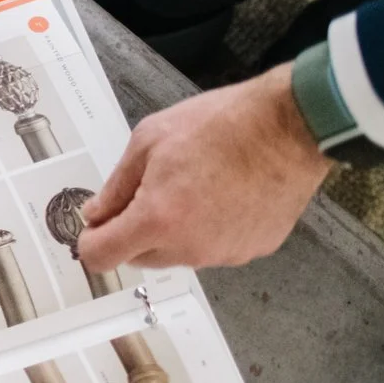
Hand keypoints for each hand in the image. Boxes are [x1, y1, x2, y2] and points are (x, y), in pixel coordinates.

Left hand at [77, 68, 330, 271]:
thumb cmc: (220, 125)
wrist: (290, 127)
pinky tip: (223, 195)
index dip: (93, 241)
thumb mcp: (149, 140)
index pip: (102, 257)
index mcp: (157, 220)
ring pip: (177, 255)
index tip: (98, 224)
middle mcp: (190, 248)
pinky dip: (209, 230)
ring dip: (173, 231)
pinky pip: (215, 249)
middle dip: (134, 230)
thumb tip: (96, 214)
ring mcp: (225, 254)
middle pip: (139, 257)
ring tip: (193, 187)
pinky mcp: (253, 250)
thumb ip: (116, 186)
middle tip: (151, 189)